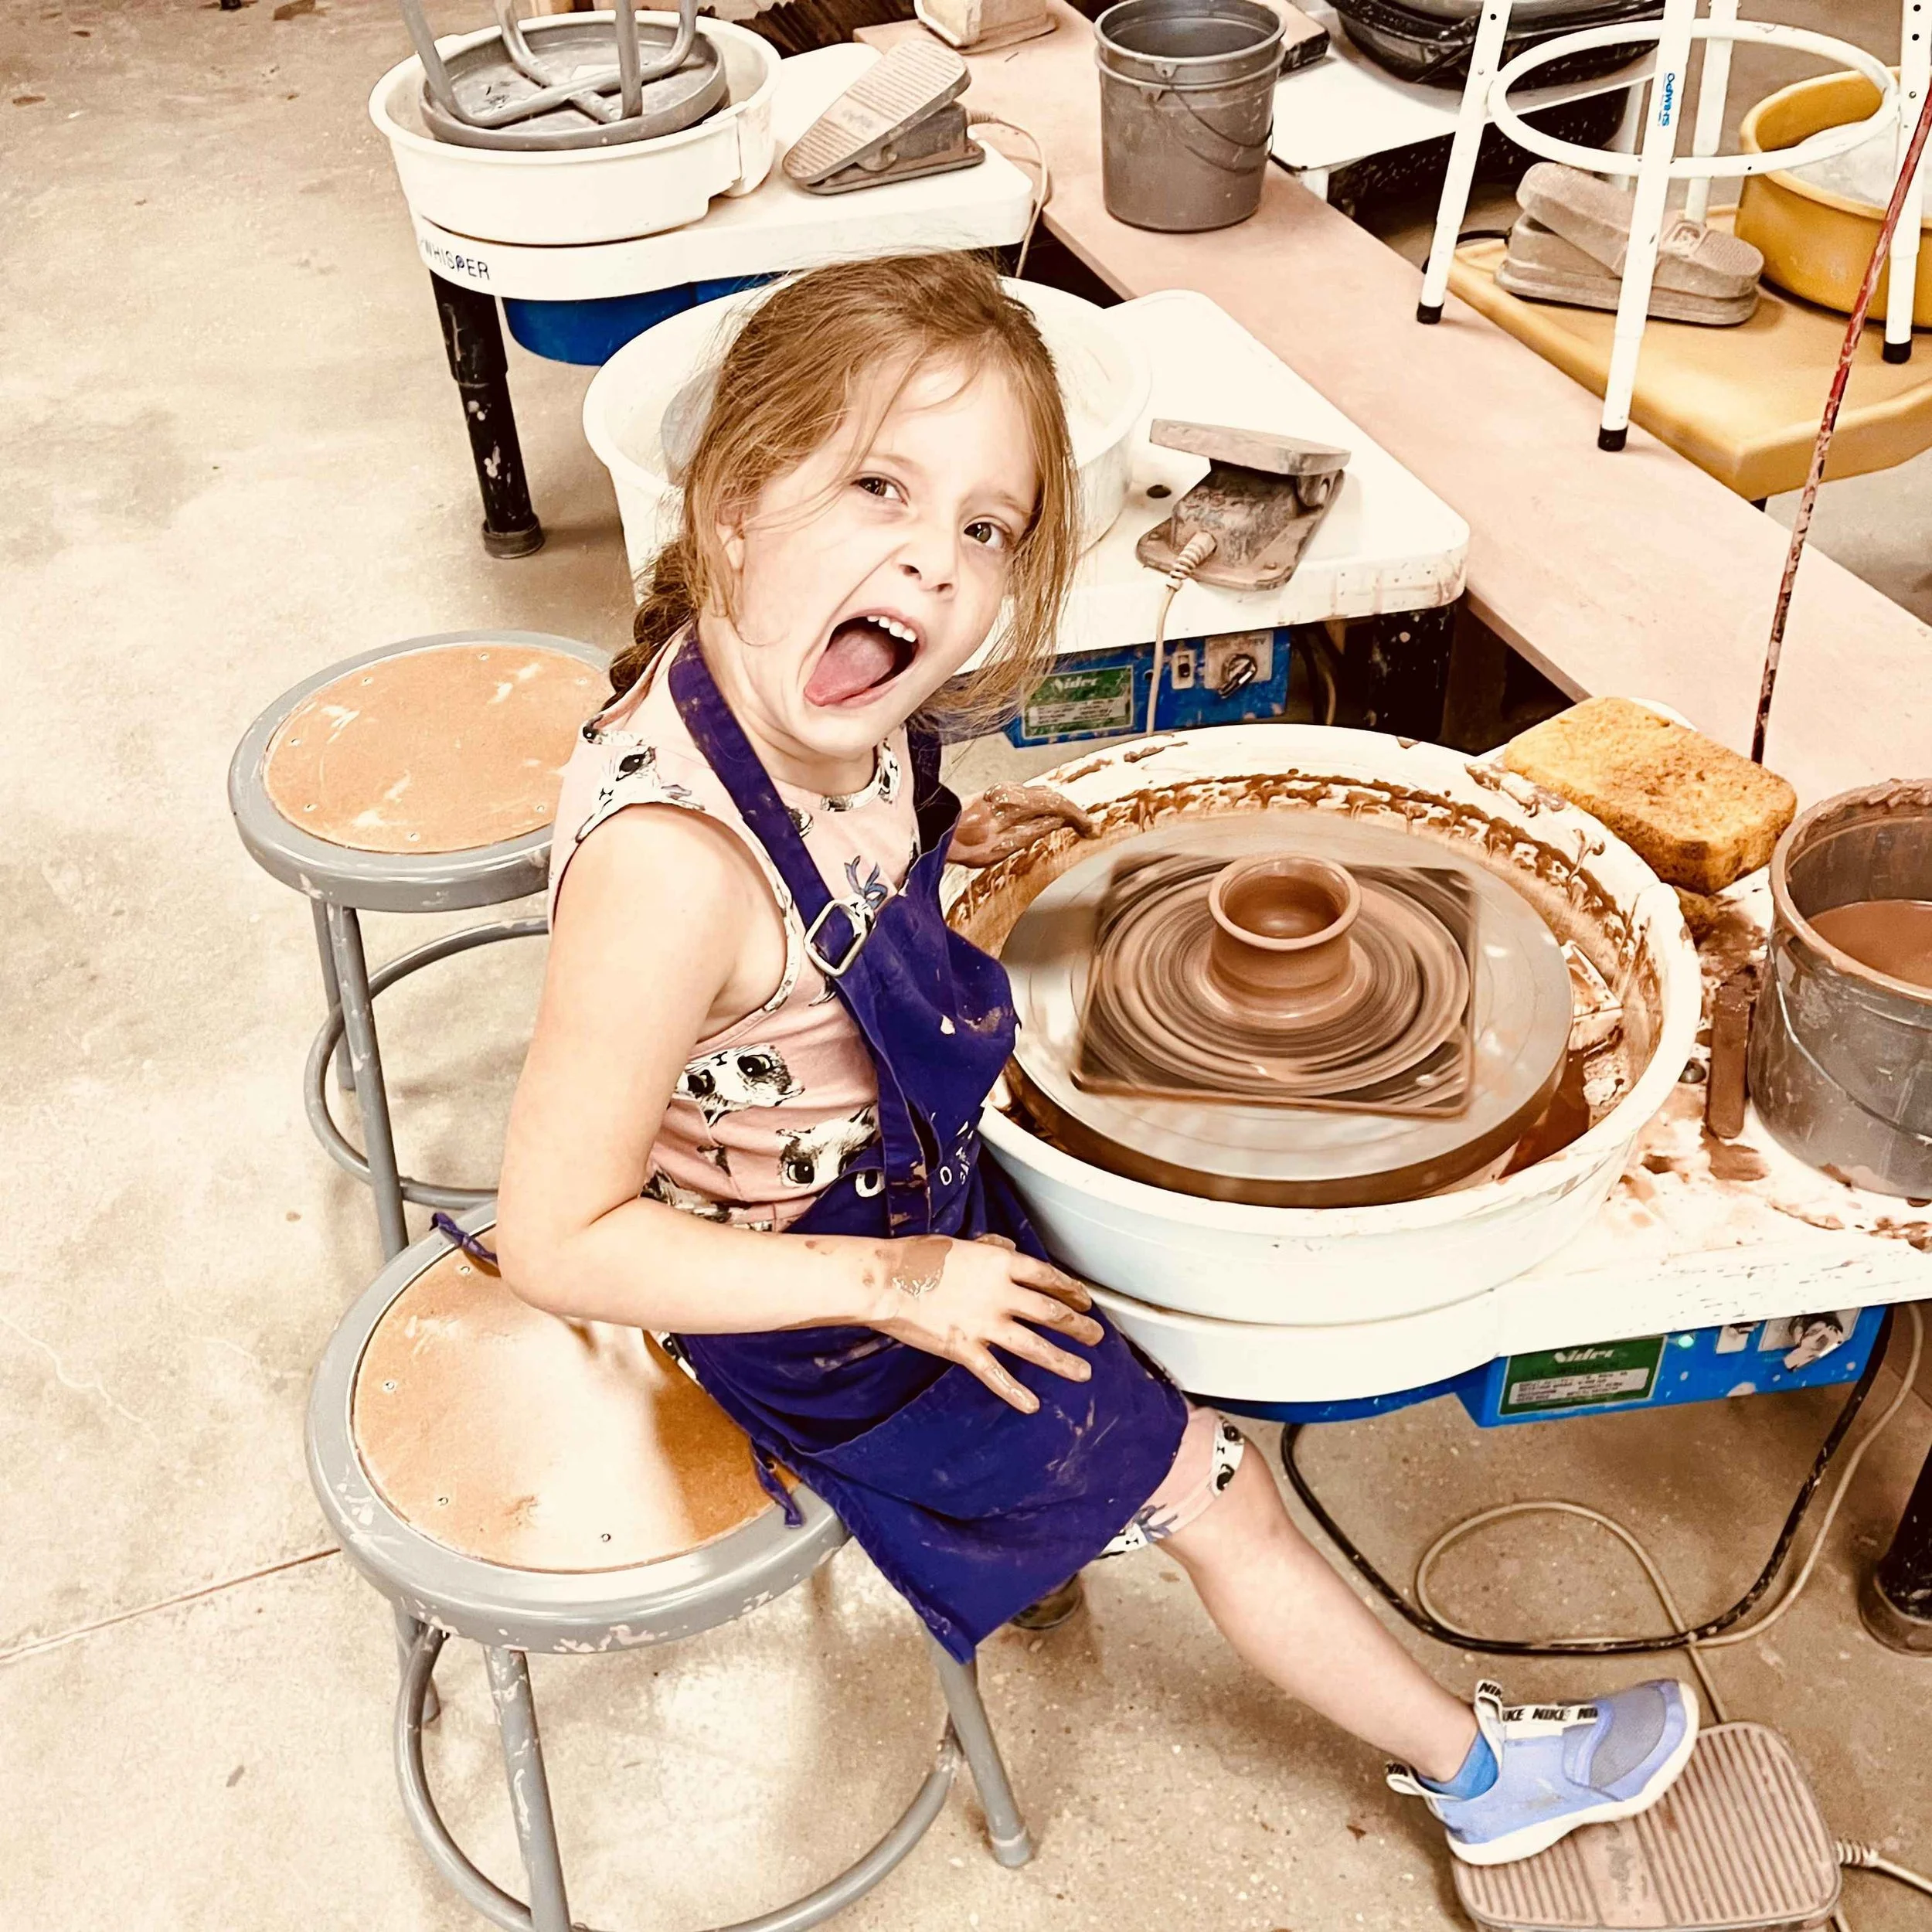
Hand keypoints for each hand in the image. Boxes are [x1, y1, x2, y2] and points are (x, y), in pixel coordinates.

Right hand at [861, 1233, 1104, 1412]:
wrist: (885, 1280)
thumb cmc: (916, 1258)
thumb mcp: (959, 1243)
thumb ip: (989, 1246)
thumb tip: (1006, 1245)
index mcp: (1000, 1263)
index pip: (1049, 1277)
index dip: (1071, 1291)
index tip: (1084, 1300)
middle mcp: (1000, 1294)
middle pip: (1051, 1312)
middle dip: (1078, 1327)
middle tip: (1094, 1336)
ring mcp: (984, 1323)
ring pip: (1035, 1346)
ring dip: (1062, 1361)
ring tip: (1083, 1372)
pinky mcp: (964, 1348)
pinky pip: (996, 1375)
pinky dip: (1015, 1392)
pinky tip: (1032, 1404)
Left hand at [948, 784, 1098, 868]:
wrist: (934, 829)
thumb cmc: (962, 841)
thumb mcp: (1004, 845)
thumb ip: (1033, 831)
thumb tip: (1058, 822)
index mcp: (1017, 802)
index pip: (1058, 804)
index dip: (1078, 817)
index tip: (1090, 829)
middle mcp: (1013, 791)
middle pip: (1052, 796)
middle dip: (1072, 811)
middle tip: (1087, 826)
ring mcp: (1004, 790)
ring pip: (1041, 794)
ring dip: (1059, 807)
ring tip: (1072, 822)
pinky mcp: (997, 793)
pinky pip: (1029, 795)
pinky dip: (1044, 805)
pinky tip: (1047, 815)